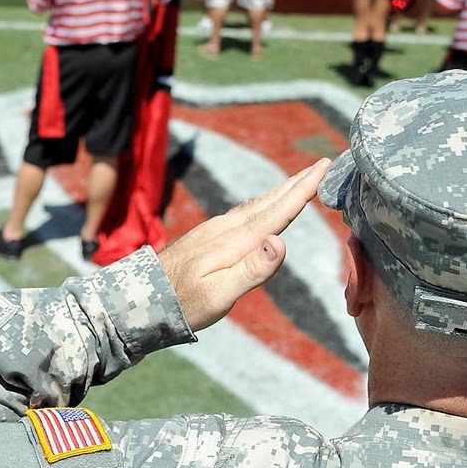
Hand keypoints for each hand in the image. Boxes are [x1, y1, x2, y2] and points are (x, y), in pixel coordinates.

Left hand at [158, 158, 330, 331]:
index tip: (323, 169)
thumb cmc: (184, 303)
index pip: (276, 213)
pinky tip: (266, 205)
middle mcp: (225, 228)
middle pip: (269, 202)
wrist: (143, 297)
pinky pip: (245, 212)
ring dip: (282, 191)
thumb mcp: (219, 295)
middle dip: (297, 183)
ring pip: (257, 205)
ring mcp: (215, 229)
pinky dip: (264, 203)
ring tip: (302, 179)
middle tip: (323, 163)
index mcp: (233, 242)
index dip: (301, 192)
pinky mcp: (208, 234)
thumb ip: (251, 270)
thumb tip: (280, 241)